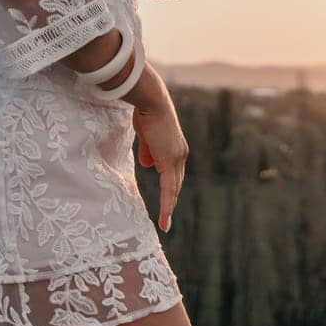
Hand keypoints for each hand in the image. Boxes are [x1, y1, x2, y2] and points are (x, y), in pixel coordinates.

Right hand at [131, 69, 187, 232]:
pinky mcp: (169, 161)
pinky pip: (168, 189)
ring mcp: (176, 158)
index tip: (168, 200)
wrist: (151, 101)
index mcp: (176, 147)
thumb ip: (148, 150)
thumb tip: (147, 164)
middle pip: (176, 183)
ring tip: (165, 223)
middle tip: (167, 218)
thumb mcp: (146, 135)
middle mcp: (180, 154)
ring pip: (174, 189)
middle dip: (172, 201)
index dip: (171, 187)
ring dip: (169, 206)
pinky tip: (165, 218)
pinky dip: (167, 204)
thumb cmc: (145, 112)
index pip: (174, 172)